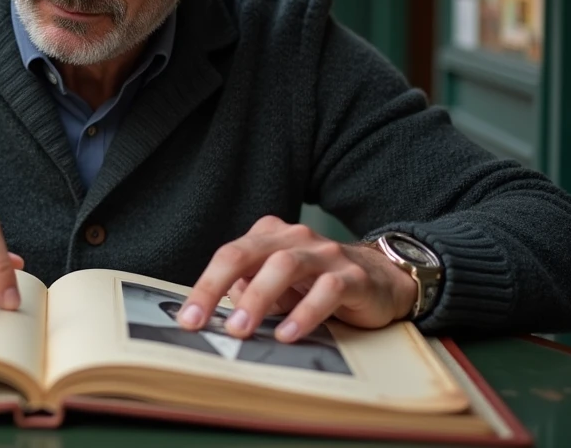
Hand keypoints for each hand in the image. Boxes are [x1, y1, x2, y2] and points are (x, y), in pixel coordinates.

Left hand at [178, 216, 416, 342]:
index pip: (228, 256)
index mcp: (269, 237)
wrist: (383, 280)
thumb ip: (249, 291)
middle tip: (200, 321)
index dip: (204, 286)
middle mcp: (294, 238)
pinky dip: (304, 313)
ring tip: (241, 329)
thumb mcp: (278, 288)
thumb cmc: (319, 284)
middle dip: (216, 286)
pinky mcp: (353, 276)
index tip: (187, 319)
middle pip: (246, 254)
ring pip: (285, 266)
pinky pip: (327, 289)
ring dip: (258, 298)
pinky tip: (288, 334)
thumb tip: (218, 309)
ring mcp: (325, 253)